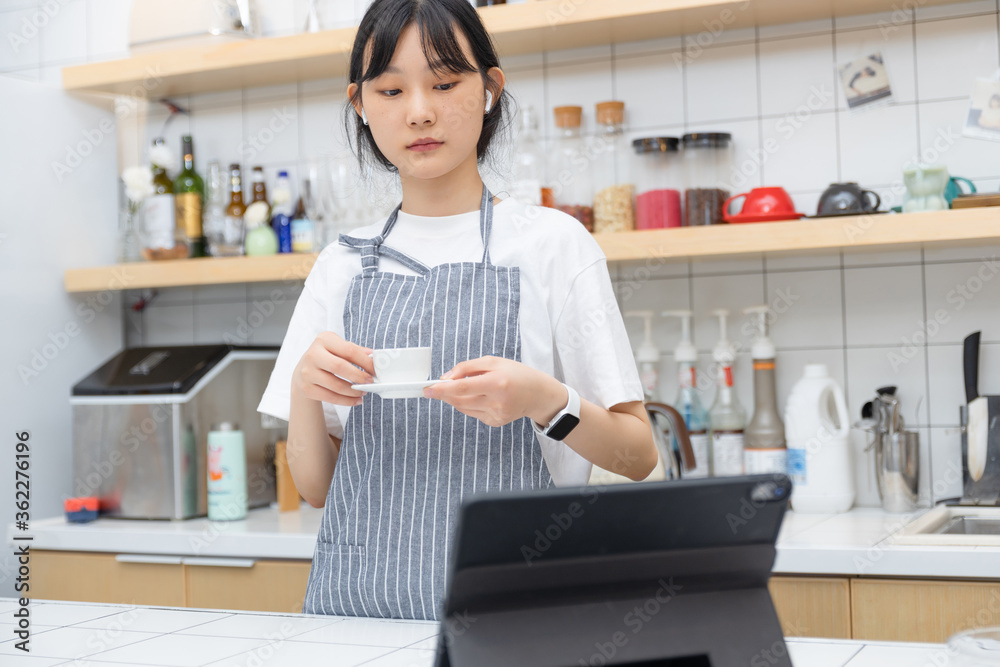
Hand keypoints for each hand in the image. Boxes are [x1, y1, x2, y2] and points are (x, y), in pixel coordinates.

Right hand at [292, 332, 374, 406]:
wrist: (303, 371)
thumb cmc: (327, 357)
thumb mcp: (338, 348)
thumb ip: (355, 351)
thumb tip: (373, 357)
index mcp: (324, 340)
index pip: (348, 350)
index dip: (365, 361)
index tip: (375, 370)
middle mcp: (312, 354)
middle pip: (339, 367)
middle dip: (359, 376)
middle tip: (370, 382)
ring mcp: (307, 372)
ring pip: (336, 385)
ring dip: (353, 391)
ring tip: (363, 392)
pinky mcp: (306, 388)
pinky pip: (330, 398)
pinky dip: (346, 401)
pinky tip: (355, 400)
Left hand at [423, 356, 565, 427]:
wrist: (538, 394)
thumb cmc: (516, 374)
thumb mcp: (493, 362)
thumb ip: (467, 367)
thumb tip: (445, 378)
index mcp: (497, 383)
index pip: (462, 388)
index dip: (442, 389)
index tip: (428, 389)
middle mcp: (496, 402)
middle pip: (459, 401)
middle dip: (444, 394)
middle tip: (434, 388)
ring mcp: (496, 415)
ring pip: (463, 408)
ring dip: (456, 398)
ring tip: (468, 387)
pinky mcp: (495, 422)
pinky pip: (473, 413)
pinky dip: (469, 404)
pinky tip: (482, 397)